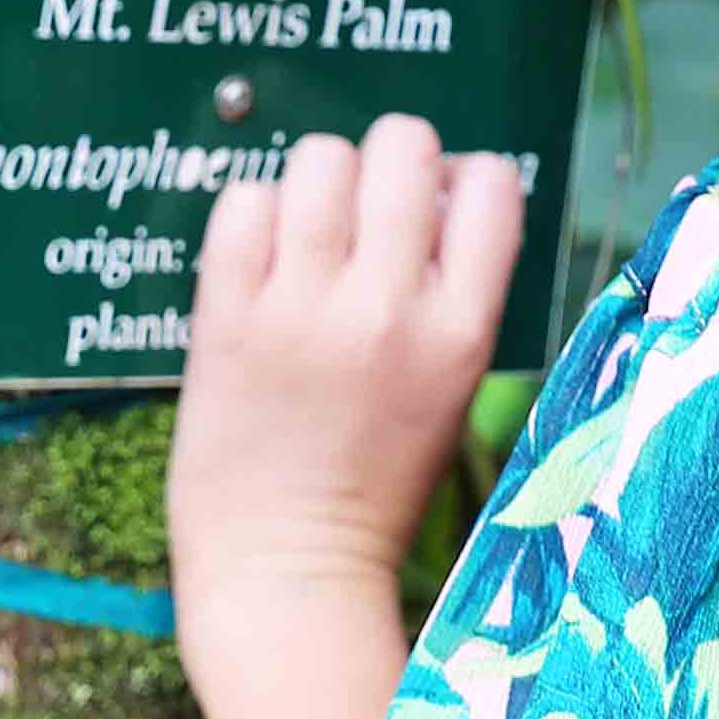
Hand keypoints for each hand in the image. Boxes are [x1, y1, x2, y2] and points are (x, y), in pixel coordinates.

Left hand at [165, 117, 525, 667]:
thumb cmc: (374, 483)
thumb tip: (438, 187)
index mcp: (462, 331)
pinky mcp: (226, 318)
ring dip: (318, 185)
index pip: (492, 180)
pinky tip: (260, 264)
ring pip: (320, 157)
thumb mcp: (450, 388)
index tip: (435, 211)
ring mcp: (303, 310)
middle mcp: (388, 309)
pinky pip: (243, 200)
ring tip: (308, 239)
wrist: (285, 573)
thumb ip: (453, 291)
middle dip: (388, 165)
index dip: (461, 179)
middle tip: (365, 216)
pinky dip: (253, 217)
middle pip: (403, 144)